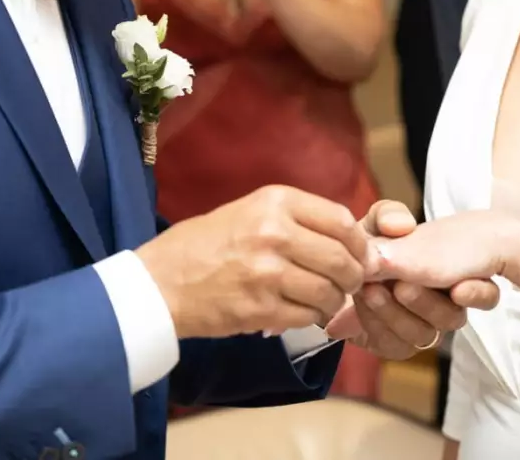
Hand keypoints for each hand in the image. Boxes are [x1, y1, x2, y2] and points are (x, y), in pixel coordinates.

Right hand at [135, 185, 370, 338]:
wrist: (157, 283)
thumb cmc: (203, 245)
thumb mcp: (249, 211)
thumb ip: (296, 220)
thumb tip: (349, 238)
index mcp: (274, 202)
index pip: (340, 220)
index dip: (359, 243)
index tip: (361, 255)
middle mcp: (274, 233)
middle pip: (341, 258)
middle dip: (353, 276)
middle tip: (350, 284)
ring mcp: (267, 273)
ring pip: (328, 292)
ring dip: (333, 301)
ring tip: (324, 300)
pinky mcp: (259, 309)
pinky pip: (306, 316)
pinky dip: (311, 318)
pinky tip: (300, 312)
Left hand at [323, 201, 500, 359]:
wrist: (341, 268)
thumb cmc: (370, 242)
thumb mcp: (379, 219)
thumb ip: (390, 215)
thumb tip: (402, 225)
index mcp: (453, 276)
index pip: (486, 295)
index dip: (480, 294)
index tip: (459, 288)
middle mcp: (442, 306)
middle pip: (452, 319)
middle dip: (426, 303)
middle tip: (399, 285)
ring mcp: (419, 327)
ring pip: (424, 336)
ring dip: (397, 314)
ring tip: (371, 290)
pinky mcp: (392, 343)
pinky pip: (394, 347)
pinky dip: (377, 326)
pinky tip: (361, 304)